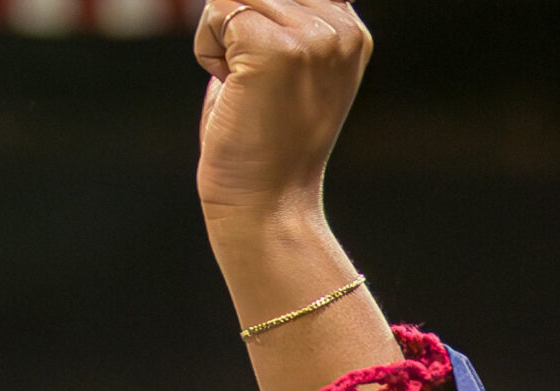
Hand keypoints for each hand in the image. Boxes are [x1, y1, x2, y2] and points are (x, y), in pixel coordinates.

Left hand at [193, 0, 372, 223]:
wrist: (269, 202)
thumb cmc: (266, 141)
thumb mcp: (287, 65)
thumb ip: (279, 19)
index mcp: (351, 30)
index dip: (257, 16)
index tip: (261, 64)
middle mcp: (342, 28)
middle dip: (236, 22)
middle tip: (253, 79)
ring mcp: (314, 38)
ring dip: (220, 36)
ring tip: (247, 86)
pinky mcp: (277, 49)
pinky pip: (216, 12)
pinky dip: (207, 50)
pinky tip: (235, 88)